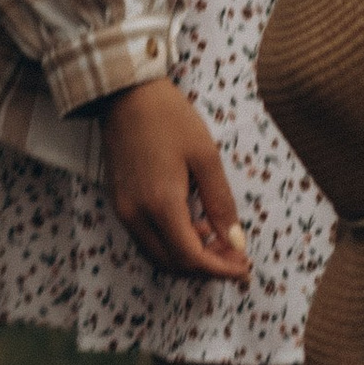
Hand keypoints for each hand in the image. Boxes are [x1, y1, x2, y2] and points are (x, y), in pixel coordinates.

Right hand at [98, 77, 249, 280]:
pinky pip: (147, 238)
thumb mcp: (206, 157)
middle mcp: (135, 214)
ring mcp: (123, 210)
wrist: (125, 95)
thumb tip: (236, 241)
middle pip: (172, 264)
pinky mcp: (119, 203)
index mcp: (160, 204)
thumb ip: (221, 203)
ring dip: (189, 256)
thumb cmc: (169, 118)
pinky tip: (195, 223)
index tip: (244, 267)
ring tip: (218, 236)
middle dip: (207, 267)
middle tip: (236, 255)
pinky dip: (173, 242)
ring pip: (157, 254)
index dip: (220, 269)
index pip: (191, 257)